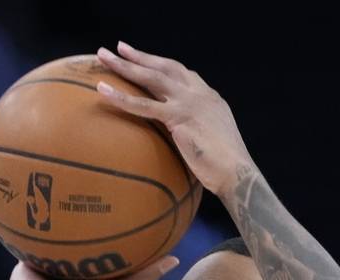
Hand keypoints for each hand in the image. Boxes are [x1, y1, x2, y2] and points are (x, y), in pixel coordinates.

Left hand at [95, 41, 255, 199]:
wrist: (236, 171)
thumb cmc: (226, 164)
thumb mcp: (213, 137)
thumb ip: (199, 128)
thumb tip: (185, 136)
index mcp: (209, 97)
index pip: (182, 73)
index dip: (162, 65)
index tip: (147, 60)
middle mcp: (199, 94)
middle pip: (165, 67)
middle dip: (141, 56)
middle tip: (120, 47)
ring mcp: (188, 103)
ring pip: (151, 78)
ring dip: (125, 66)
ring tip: (103, 56)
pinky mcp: (178, 118)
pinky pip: (143, 105)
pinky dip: (121, 97)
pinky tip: (103, 90)